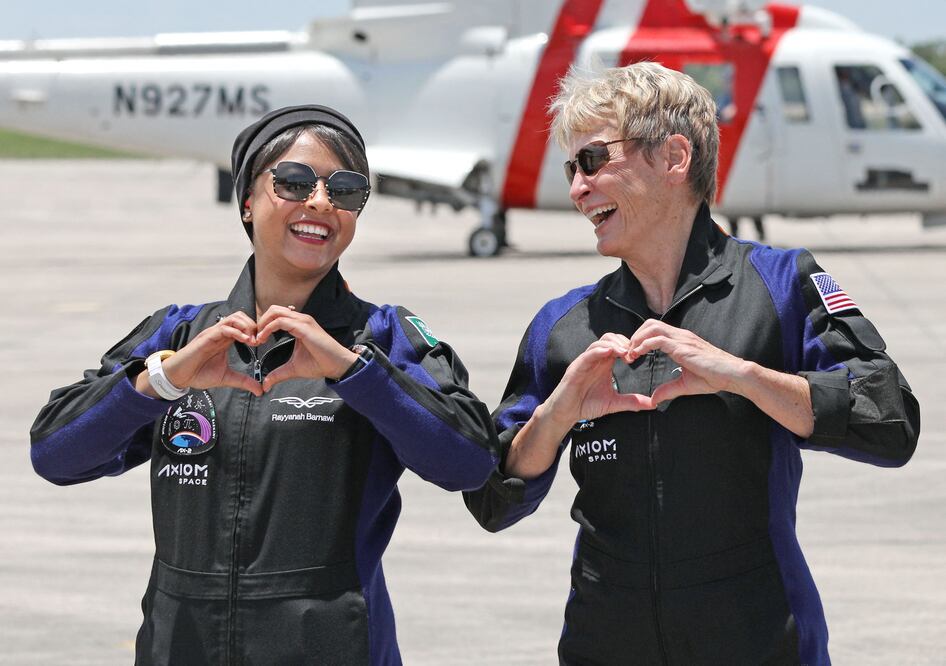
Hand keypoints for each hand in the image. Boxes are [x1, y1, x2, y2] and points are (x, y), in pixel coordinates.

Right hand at [141, 311, 262, 396]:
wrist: (180, 376)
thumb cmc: (200, 374)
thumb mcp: (227, 378)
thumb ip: (244, 382)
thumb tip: (261, 390)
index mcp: (226, 339)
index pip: (244, 325)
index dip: (256, 330)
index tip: (263, 342)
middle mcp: (220, 333)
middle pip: (241, 316)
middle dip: (254, 326)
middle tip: (260, 340)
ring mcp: (213, 333)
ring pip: (233, 318)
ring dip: (247, 327)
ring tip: (253, 341)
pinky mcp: (206, 337)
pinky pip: (224, 328)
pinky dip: (237, 332)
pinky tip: (245, 341)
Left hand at [254, 305, 357, 391]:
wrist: (336, 366)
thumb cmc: (319, 364)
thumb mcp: (293, 369)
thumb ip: (278, 374)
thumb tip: (265, 385)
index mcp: (299, 325)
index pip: (276, 315)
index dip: (263, 325)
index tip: (257, 340)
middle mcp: (301, 319)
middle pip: (274, 309)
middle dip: (260, 321)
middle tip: (254, 338)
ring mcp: (303, 321)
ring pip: (275, 312)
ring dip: (262, 324)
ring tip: (257, 339)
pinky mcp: (303, 327)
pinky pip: (280, 322)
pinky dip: (268, 329)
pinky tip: (263, 339)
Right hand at [544, 333, 654, 426]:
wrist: (567, 413)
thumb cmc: (587, 405)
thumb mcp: (614, 403)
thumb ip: (632, 402)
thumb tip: (653, 405)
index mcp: (604, 364)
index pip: (618, 345)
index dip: (630, 347)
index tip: (638, 357)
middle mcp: (595, 359)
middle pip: (610, 338)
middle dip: (623, 342)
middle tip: (632, 354)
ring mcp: (585, 362)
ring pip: (600, 342)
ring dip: (613, 344)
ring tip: (624, 353)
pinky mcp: (576, 367)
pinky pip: (588, 354)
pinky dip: (598, 350)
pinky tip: (609, 353)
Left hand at [627, 320, 749, 404]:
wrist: (733, 375)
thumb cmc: (714, 377)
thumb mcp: (685, 385)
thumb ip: (668, 390)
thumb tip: (653, 400)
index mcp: (681, 341)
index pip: (655, 330)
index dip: (640, 339)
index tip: (632, 354)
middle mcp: (680, 336)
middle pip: (650, 323)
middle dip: (635, 335)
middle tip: (628, 352)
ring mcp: (682, 339)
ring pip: (652, 327)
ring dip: (637, 338)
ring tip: (630, 353)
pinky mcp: (683, 346)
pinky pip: (658, 339)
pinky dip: (644, 345)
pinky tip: (638, 354)